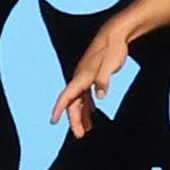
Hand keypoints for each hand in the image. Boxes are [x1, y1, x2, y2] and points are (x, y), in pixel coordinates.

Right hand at [49, 16, 135, 137]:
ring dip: (81, 115)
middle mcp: (80, 77)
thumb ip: (104, 80)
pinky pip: (86, 95)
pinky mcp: (91, 76)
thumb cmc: (113, 48)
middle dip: (74, 119)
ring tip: (86, 130)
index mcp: (82, 76)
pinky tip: (92, 114)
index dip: (59, 109)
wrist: (116, 33)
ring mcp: (85, 77)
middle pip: (73, 102)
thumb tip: (100, 96)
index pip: (67, 96)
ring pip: (79, 100)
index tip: (53, 121)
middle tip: (80, 135)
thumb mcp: (110, 64)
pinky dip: (88, 106)